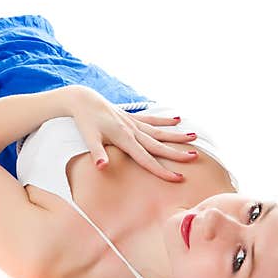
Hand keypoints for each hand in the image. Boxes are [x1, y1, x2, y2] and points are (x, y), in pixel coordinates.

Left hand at [65, 85, 198, 181]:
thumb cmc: (85, 121)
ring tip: (194, 136)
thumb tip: (101, 167)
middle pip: (158, 145)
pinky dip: (164, 120)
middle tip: (194, 157)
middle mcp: (133, 130)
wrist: (83, 99)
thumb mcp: (88, 138)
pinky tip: (177, 119)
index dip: (162, 170)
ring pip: (159, 131)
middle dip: (176, 153)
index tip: (177, 178)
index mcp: (125, 139)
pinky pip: (151, 120)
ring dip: (176, 135)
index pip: (146, 159)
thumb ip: (97, 153)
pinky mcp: (132, 117)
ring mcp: (134, 123)